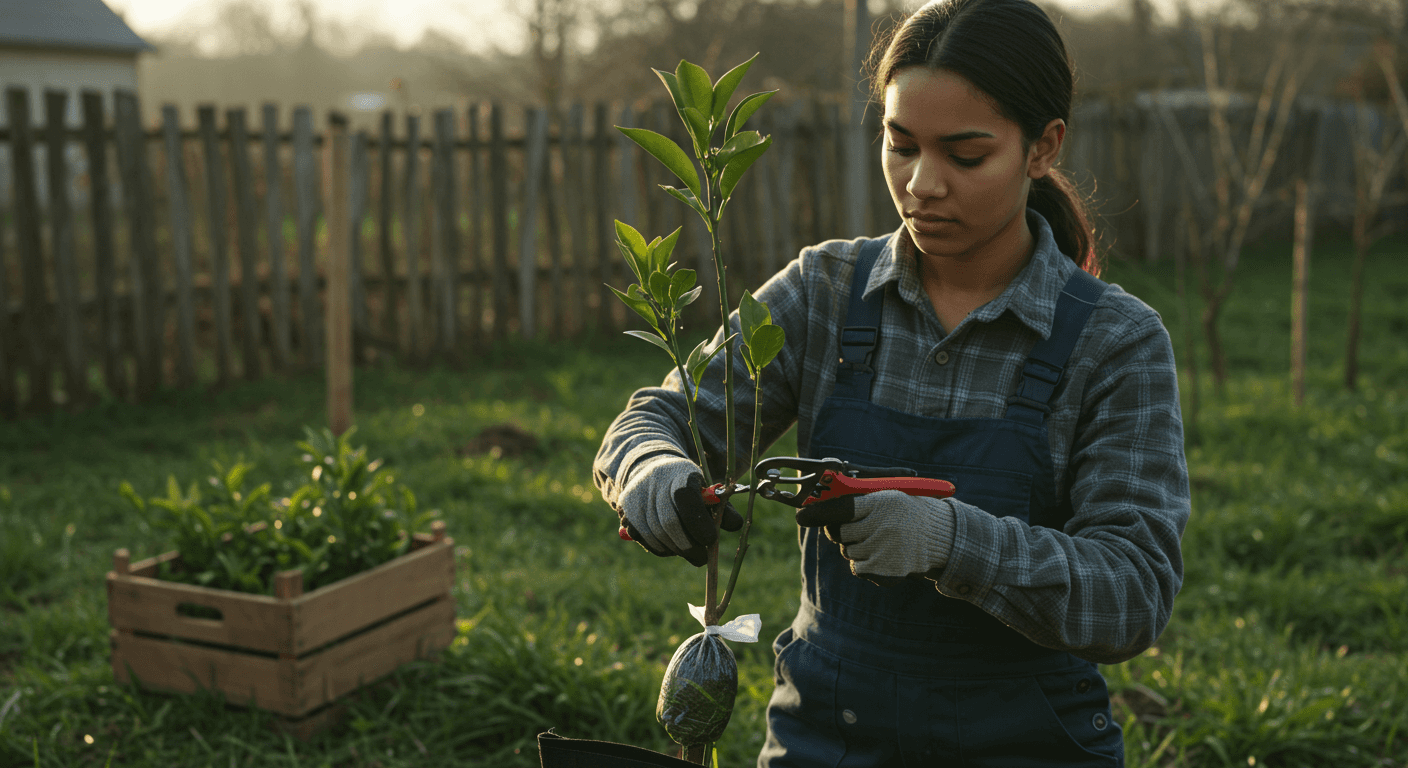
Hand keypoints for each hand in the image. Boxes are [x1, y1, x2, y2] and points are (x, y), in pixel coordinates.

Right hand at [618, 454, 742, 566]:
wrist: (650, 470)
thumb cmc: (687, 485)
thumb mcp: (707, 490)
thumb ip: (723, 508)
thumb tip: (735, 525)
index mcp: (679, 473)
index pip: (686, 497)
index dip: (699, 522)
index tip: (711, 540)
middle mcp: (653, 483)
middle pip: (669, 522)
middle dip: (688, 546)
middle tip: (701, 558)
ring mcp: (636, 498)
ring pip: (656, 535)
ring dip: (675, 549)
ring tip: (688, 550)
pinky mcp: (626, 512)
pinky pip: (645, 540)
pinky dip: (661, 549)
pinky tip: (671, 545)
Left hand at [795, 491, 954, 585]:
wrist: (942, 538)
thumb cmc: (909, 513)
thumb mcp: (888, 497)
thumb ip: (856, 500)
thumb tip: (816, 507)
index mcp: (882, 503)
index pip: (841, 507)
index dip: (817, 513)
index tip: (801, 516)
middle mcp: (882, 526)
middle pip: (838, 533)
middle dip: (841, 530)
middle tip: (858, 527)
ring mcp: (884, 550)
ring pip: (847, 551)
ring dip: (856, 547)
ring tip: (880, 541)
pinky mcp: (885, 571)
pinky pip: (857, 568)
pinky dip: (863, 563)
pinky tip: (881, 555)